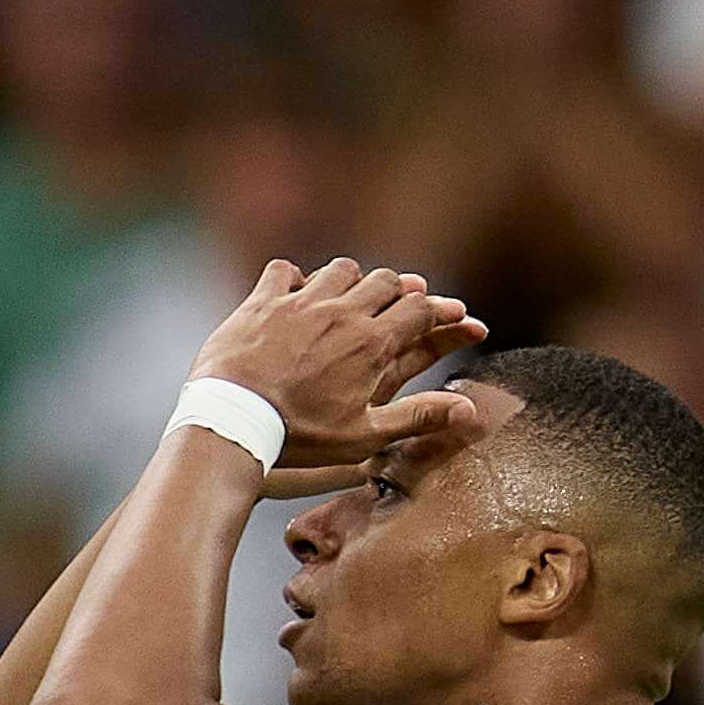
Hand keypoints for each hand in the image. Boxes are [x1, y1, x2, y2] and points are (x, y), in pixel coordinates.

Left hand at [191, 258, 485, 478]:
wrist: (235, 421)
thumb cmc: (300, 436)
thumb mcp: (365, 435)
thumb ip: (417, 416)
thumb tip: (468, 410)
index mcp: (372, 344)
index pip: (419, 309)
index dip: (441, 311)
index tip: (454, 315)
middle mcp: (341, 312)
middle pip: (386, 281)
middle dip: (400, 292)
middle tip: (400, 306)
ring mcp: (300, 301)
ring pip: (342, 269)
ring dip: (353, 280)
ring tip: (351, 297)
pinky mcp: (263, 301)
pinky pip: (284, 271)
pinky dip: (293, 278)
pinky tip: (294, 294)